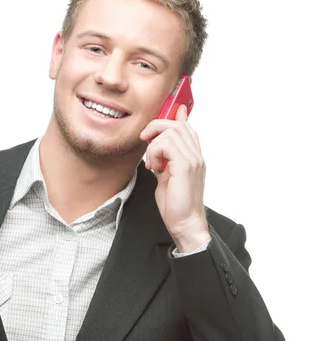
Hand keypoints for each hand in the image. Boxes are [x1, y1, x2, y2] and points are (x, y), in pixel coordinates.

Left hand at [140, 104, 209, 251]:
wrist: (184, 223)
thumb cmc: (175, 203)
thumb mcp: (166, 175)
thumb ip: (163, 158)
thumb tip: (156, 145)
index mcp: (193, 156)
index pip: (186, 127)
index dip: (173, 117)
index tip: (160, 119)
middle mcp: (196, 155)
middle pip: (178, 124)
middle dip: (156, 126)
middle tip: (144, 140)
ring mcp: (193, 160)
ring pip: (171, 132)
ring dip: (153, 145)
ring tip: (152, 163)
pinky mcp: (185, 166)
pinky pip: (166, 145)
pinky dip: (154, 153)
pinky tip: (154, 167)